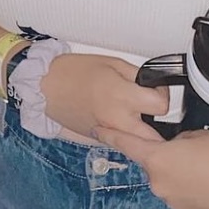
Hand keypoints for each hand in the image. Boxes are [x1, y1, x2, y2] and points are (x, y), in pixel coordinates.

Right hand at [37, 52, 167, 146]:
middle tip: (153, 110)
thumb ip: (137, 76)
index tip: (156, 90)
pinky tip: (121, 120)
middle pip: (156, 136)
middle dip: (160, 124)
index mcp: (122, 96)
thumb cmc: (74, 72)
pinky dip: (127, 135)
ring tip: (139, 116)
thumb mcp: (112, 63)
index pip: (162, 106)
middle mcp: (118, 120)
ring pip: (139, 144)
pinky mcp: (100, 141)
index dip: (163, 96)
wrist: (46, 88)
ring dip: (145, 134)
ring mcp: (108, 134)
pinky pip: (122, 142)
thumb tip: (153, 84)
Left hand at [97, 128, 208, 208]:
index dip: (111, 136)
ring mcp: (172, 202)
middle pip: (153, 166)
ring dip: (179, 176)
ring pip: (168, 183)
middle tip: (193, 153)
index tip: (97, 130)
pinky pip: (181, 197)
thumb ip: (175, 141)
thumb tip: (173, 149)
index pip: (127, 145)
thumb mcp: (196, 135)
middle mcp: (159, 184)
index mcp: (159, 160)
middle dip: (165, 159)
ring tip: (208, 170)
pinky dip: (190, 191)